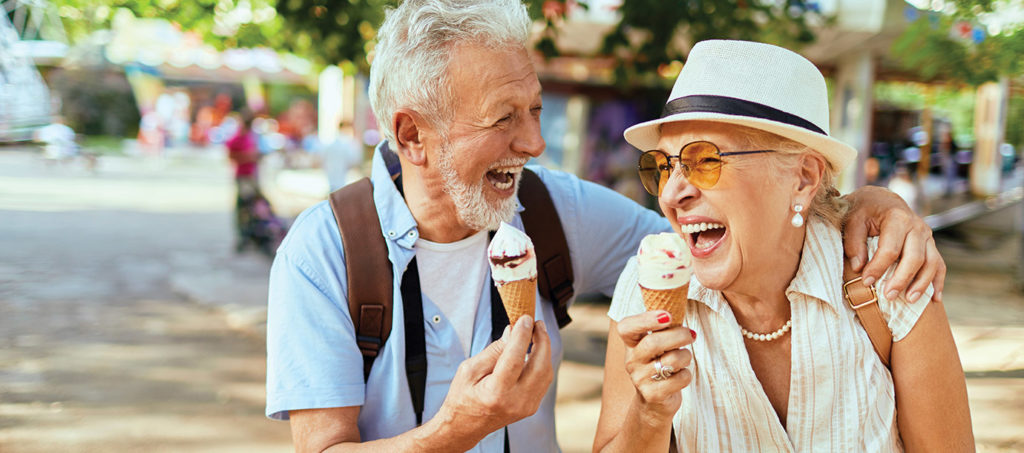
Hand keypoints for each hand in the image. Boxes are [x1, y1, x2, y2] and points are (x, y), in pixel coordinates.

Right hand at [433, 316, 552, 444]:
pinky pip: (543, 380)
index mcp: (496, 393)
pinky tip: (534, 351)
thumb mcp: (469, 370)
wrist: (464, 426)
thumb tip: (512, 331)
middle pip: (539, 366)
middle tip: (536, 323)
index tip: (526, 318)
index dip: (523, 335)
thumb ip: (493, 351)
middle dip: (542, 340)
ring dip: (544, 350)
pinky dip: (542, 362)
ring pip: (545, 372)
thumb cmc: (463, 396)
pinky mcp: (531, 407)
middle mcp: (515, 402)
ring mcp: (526, 407)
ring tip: (536, 333)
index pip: (516, 358)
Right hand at [616, 311, 694, 417]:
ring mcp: (640, 379)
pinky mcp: (652, 395)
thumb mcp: (657, 346)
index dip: (645, 319)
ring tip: (684, 358)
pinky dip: (686, 375)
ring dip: (685, 356)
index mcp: (632, 345)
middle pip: (653, 343)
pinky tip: (680, 376)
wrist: (654, 402)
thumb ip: (663, 328)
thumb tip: (680, 306)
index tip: (667, 316)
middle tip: (691, 334)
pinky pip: (679, 379)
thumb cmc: (660, 365)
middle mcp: (632, 361)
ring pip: (670, 361)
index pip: (626, 327)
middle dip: (678, 336)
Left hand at [842, 186, 945, 302]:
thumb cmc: (864, 211)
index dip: (878, 267)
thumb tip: (859, 267)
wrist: (881, 200)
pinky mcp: (931, 244)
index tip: (866, 282)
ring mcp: (927, 236)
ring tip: (909, 300)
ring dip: (922, 284)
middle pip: (915, 258)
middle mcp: (917, 227)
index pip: (890, 248)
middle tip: (888, 296)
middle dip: (902, 279)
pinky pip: (939, 265)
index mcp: (897, 218)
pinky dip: (937, 282)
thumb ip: (854, 242)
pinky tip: (935, 300)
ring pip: (931, 263)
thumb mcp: (853, 220)